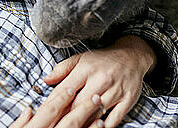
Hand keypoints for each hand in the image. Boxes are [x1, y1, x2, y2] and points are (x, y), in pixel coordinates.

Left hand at [10, 35, 155, 127]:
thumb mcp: (80, 58)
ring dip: (84, 122)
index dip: (54, 103)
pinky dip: (104, 126)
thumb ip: (62, 69)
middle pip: (79, 104)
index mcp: (86, 69)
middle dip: (66, 116)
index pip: (65, 90)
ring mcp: (115, 91)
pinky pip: (115, 118)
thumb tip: (46, 80)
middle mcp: (100, 80)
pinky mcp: (128, 100)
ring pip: (96, 113)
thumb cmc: (102, 59)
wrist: (131, 56)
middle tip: (57, 124)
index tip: (45, 113)